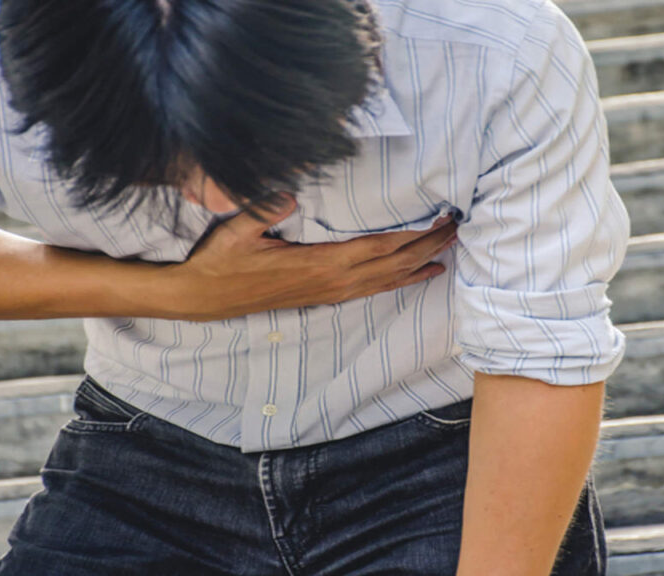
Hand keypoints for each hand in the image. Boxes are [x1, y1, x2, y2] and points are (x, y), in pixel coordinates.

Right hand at [155, 196, 457, 320]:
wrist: (205, 298)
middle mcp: (333, 282)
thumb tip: (289, 193)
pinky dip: (399, 281)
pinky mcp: (325, 297)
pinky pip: (372, 289)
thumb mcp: (236, 231)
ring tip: (450, 251)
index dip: (411, 236)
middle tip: (458, 228)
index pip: (377, 248)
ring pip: (387, 280)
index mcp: (320, 265)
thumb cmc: (221, 262)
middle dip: (427, 246)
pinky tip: (417, 275)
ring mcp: (331, 292)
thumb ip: (263, 211)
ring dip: (420, 265)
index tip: (438, 220)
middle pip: (392, 264)